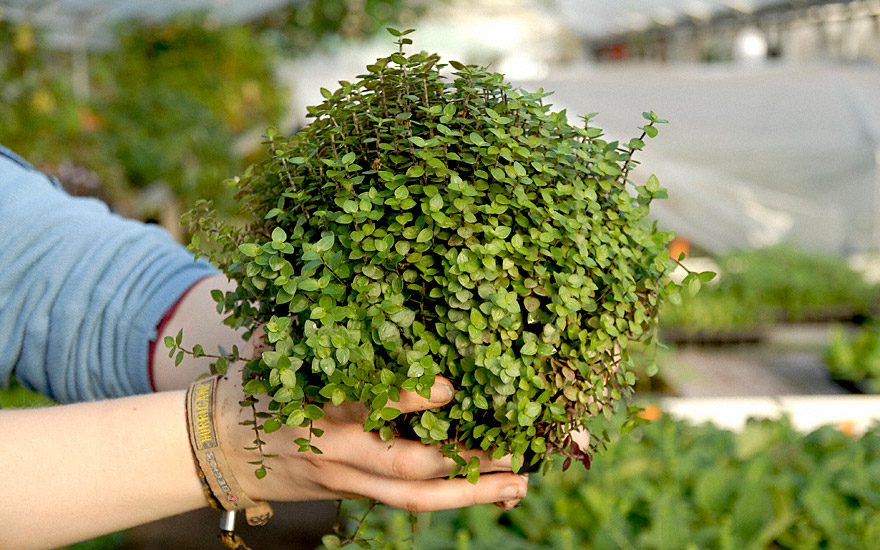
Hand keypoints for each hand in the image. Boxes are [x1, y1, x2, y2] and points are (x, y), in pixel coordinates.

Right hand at [214, 338, 527, 512]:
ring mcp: (347, 479)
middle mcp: (336, 451)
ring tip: (519, 481)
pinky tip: (492, 489)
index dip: (408, 399)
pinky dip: (452, 496)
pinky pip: (408, 501)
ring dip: (471, 492)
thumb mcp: (273, 350)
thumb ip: (311, 324)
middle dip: (465, 461)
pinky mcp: (355, 492)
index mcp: (315, 407)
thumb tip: (344, 265)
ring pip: (414, 496)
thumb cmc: (249, 387)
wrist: (215, 452)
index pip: (367, 406)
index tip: (449, 388)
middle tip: (515, 447)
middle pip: (407, 468)